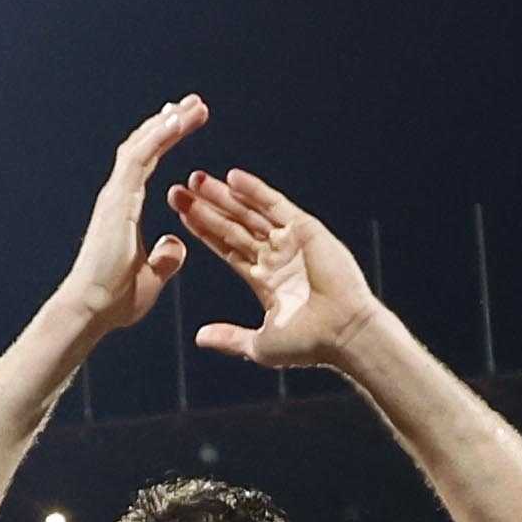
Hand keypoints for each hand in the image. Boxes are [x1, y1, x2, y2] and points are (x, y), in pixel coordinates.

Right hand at [55, 98, 205, 342]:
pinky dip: (158, 137)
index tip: (182, 121)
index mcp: (124, 209)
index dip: (163, 140)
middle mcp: (117, 197)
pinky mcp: (117, 200)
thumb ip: (165, 258)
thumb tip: (176, 243)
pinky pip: (139, 158)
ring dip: (167, 123)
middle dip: (167, 122)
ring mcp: (115, 196)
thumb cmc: (115, 300)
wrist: (91, 309)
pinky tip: (177, 120)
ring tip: (192, 106)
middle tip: (192, 104)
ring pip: (141, 146)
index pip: (145, 164)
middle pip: (143, 147)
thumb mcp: (152, 276)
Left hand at [170, 168, 383, 376]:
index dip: (204, 231)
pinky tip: (232, 177)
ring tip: (196, 180)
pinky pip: (276, 204)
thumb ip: (230, 338)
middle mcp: (277, 256)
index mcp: (265, 280)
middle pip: (233, 226)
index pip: (227, 248)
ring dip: (224, 196)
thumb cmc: (308, 344)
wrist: (342, 334)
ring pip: (250, 212)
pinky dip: (254, 190)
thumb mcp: (260, 345)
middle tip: (178, 191)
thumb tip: (200, 337)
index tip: (180, 215)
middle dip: (206, 208)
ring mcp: (291, 241)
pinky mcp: (306, 229)